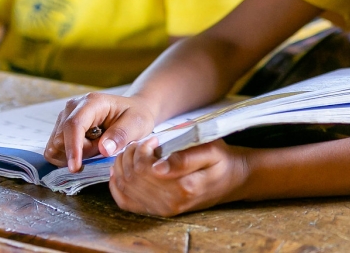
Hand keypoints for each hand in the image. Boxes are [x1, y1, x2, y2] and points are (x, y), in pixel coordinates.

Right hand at [43, 92, 158, 171]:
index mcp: (92, 102)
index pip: (74, 125)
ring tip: (96, 147)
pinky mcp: (61, 127)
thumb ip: (121, 135)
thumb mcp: (137, 124)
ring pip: (56, 146)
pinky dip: (69, 154)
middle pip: (61, 138)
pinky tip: (87, 149)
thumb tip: (104, 149)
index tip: (75, 168)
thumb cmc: (136, 116)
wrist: (132, 110)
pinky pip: (56, 148)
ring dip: (75, 153)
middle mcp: (73, 107)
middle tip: (102, 148)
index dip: (73, 148)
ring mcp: (65, 116)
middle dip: (80, 152)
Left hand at [110, 140, 250, 216]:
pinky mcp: (157, 211)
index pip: (142, 168)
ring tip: (136, 153)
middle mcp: (170, 203)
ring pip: (125, 188)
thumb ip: (184, 158)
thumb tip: (157, 167)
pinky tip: (123, 171)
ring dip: (123, 166)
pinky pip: (126, 202)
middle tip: (143, 143)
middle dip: (130, 155)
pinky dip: (118, 185)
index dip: (141, 149)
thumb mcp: (210, 150)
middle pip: (131, 177)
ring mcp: (162, 210)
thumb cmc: (220, 160)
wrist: (231, 180)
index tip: (153, 139)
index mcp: (183, 186)